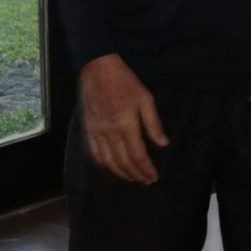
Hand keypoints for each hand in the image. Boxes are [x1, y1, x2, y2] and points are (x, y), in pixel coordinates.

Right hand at [77, 54, 168, 183]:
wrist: (98, 69)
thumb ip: (154, 124)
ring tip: (132, 178)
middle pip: (123, 162)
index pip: (138, 156)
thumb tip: (163, 144)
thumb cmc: (125, 82)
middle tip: (145, 181)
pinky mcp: (88, 130)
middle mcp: (110, 133)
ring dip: (120, 174)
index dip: (146, 169)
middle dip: (135, 175)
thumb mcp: (146, 99)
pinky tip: (112, 168)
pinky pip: (94, 154)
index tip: (153, 176)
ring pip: (108, 162)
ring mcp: (96, 133)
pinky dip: (104, 165)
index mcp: (126, 125)